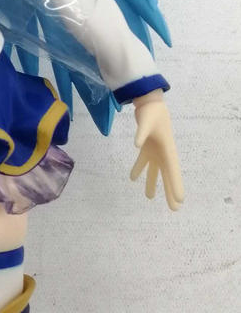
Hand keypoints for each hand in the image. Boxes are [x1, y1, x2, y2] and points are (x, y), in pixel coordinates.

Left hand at [129, 89, 183, 210]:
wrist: (150, 103)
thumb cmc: (152, 113)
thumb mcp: (146, 122)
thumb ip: (141, 134)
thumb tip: (136, 145)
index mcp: (168, 150)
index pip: (173, 172)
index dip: (176, 186)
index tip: (180, 200)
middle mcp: (164, 153)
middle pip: (168, 176)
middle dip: (170, 192)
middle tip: (175, 209)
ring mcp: (156, 151)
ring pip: (155, 171)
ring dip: (152, 183)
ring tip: (149, 197)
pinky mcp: (147, 147)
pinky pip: (143, 161)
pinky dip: (138, 169)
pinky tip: (132, 178)